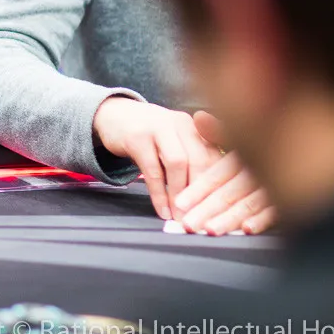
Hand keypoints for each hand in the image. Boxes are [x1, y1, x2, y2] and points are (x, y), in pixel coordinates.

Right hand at [92, 97, 221, 220]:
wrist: (114, 114)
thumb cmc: (151, 134)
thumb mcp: (177, 141)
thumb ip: (195, 160)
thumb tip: (212, 197)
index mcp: (196, 126)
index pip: (214, 158)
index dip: (218, 187)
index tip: (218, 211)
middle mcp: (181, 123)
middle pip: (199, 160)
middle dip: (201, 194)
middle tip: (200, 219)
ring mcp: (158, 127)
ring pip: (177, 164)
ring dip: (180, 195)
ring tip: (180, 218)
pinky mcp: (137, 137)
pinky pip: (152, 171)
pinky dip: (159, 194)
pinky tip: (162, 210)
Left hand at [173, 112, 276, 234]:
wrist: (299, 147)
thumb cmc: (265, 146)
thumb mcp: (240, 135)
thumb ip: (218, 132)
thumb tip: (199, 117)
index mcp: (242, 158)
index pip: (216, 175)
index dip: (197, 189)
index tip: (180, 202)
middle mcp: (257, 172)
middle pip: (228, 193)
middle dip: (207, 209)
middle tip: (188, 223)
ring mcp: (274, 187)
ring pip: (248, 204)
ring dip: (229, 218)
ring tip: (210, 229)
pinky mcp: (288, 201)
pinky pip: (274, 211)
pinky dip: (262, 220)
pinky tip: (247, 228)